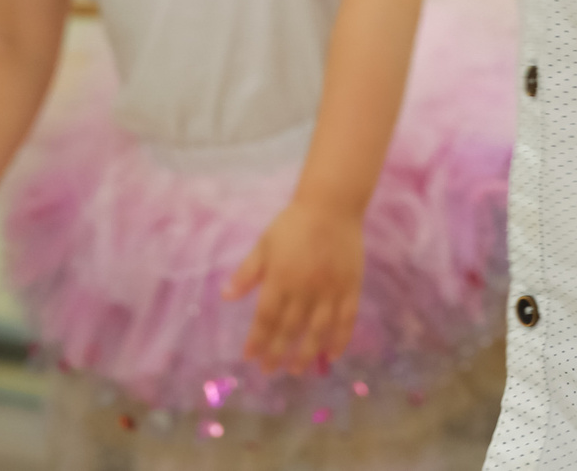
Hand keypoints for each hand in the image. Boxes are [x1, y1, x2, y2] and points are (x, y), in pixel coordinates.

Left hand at [227, 197, 363, 375]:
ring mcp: (330, 290)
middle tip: (269, 370)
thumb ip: (247, 273)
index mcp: (281, 278)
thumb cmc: (293, 224)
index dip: (257, 340)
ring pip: (318, 331)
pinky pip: (346, 320)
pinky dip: (340, 340)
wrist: (331, 206)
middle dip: (277, 353)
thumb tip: (226, 296)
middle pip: (290, 329)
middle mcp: (305, 289)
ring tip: (296, 369)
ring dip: (306, 354)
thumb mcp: (264, 244)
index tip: (249, 356)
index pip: (266, 318)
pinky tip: (331, 355)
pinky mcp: (350, 288)